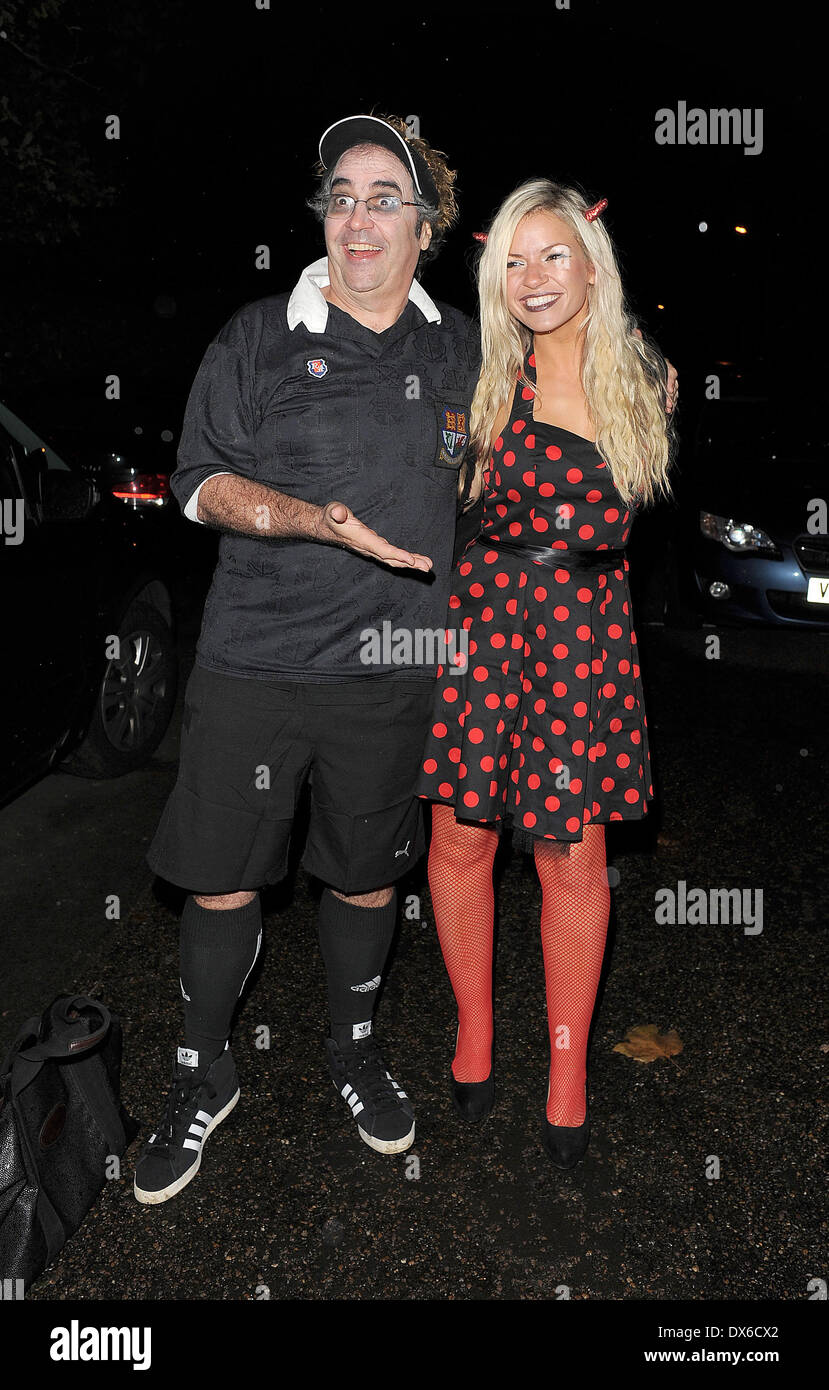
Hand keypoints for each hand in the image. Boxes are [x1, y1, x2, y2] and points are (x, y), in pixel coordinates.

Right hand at [317, 501, 433, 571]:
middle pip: (391, 559)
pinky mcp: (375, 548)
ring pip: (393, 560)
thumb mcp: (333, 511)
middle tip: (427, 567)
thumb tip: (339, 513)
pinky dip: (404, 559)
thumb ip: (336, 512)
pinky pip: (392, 556)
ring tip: (427, 566)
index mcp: (361, 540)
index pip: (381, 550)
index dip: (396, 555)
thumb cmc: (332, 517)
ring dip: (411, 564)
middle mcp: (368, 548)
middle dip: (409, 564)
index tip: (410, 560)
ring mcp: (372, 549)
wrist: (326, 526)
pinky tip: (415, 561)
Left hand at [633, 327, 677, 412]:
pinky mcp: (665, 390)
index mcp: (662, 364)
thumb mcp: (637, 352)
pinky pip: (670, 397)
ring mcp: (667, 382)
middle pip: (674, 383)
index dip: (671, 380)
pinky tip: (666, 409)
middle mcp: (667, 372)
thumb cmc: (639, 360)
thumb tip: (635, 331)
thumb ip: (637, 342)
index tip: (669, 388)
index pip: (670, 371)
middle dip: (671, 393)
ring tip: (667, 407)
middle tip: (668, 402)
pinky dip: (669, 403)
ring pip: (674, 390)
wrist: (638, 371)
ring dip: (671, 399)